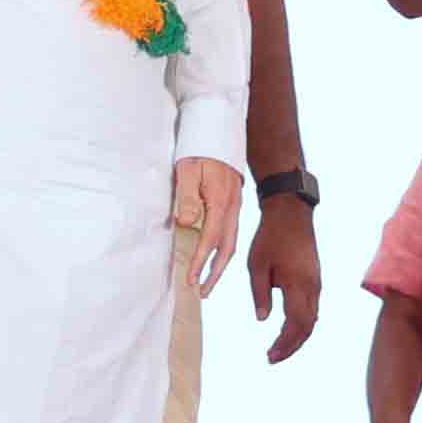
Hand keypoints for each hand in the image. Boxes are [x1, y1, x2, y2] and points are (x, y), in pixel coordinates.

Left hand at [173, 159, 243, 295]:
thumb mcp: (187, 169)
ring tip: (207, 282)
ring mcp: (235, 206)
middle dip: (215, 273)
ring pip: (231, 242)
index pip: (210, 239)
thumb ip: (186, 196)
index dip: (201, 261)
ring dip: (220, 265)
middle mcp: (232, 207)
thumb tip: (186, 224)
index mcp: (220, 200)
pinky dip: (223, 250)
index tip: (191, 280)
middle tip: (202, 293)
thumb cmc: (199, 149)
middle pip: (227, 248)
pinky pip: (230, 233)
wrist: (218, 129)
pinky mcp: (233, 204)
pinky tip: (214, 257)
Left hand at [246, 193, 321, 361]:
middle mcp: (312, 286)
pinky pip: (313, 308)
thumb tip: (262, 319)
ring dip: (297, 337)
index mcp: (297, 283)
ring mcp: (317, 282)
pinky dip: (302, 324)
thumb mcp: (256, 264)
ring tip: (279, 348)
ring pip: (313, 319)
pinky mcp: (315, 278)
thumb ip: (260, 293)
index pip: (296, 324)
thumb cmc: (270, 236)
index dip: (285, 344)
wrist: (291, 211)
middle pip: (307, 327)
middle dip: (291, 346)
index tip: (270, 356)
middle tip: (272, 358)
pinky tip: (289, 329)